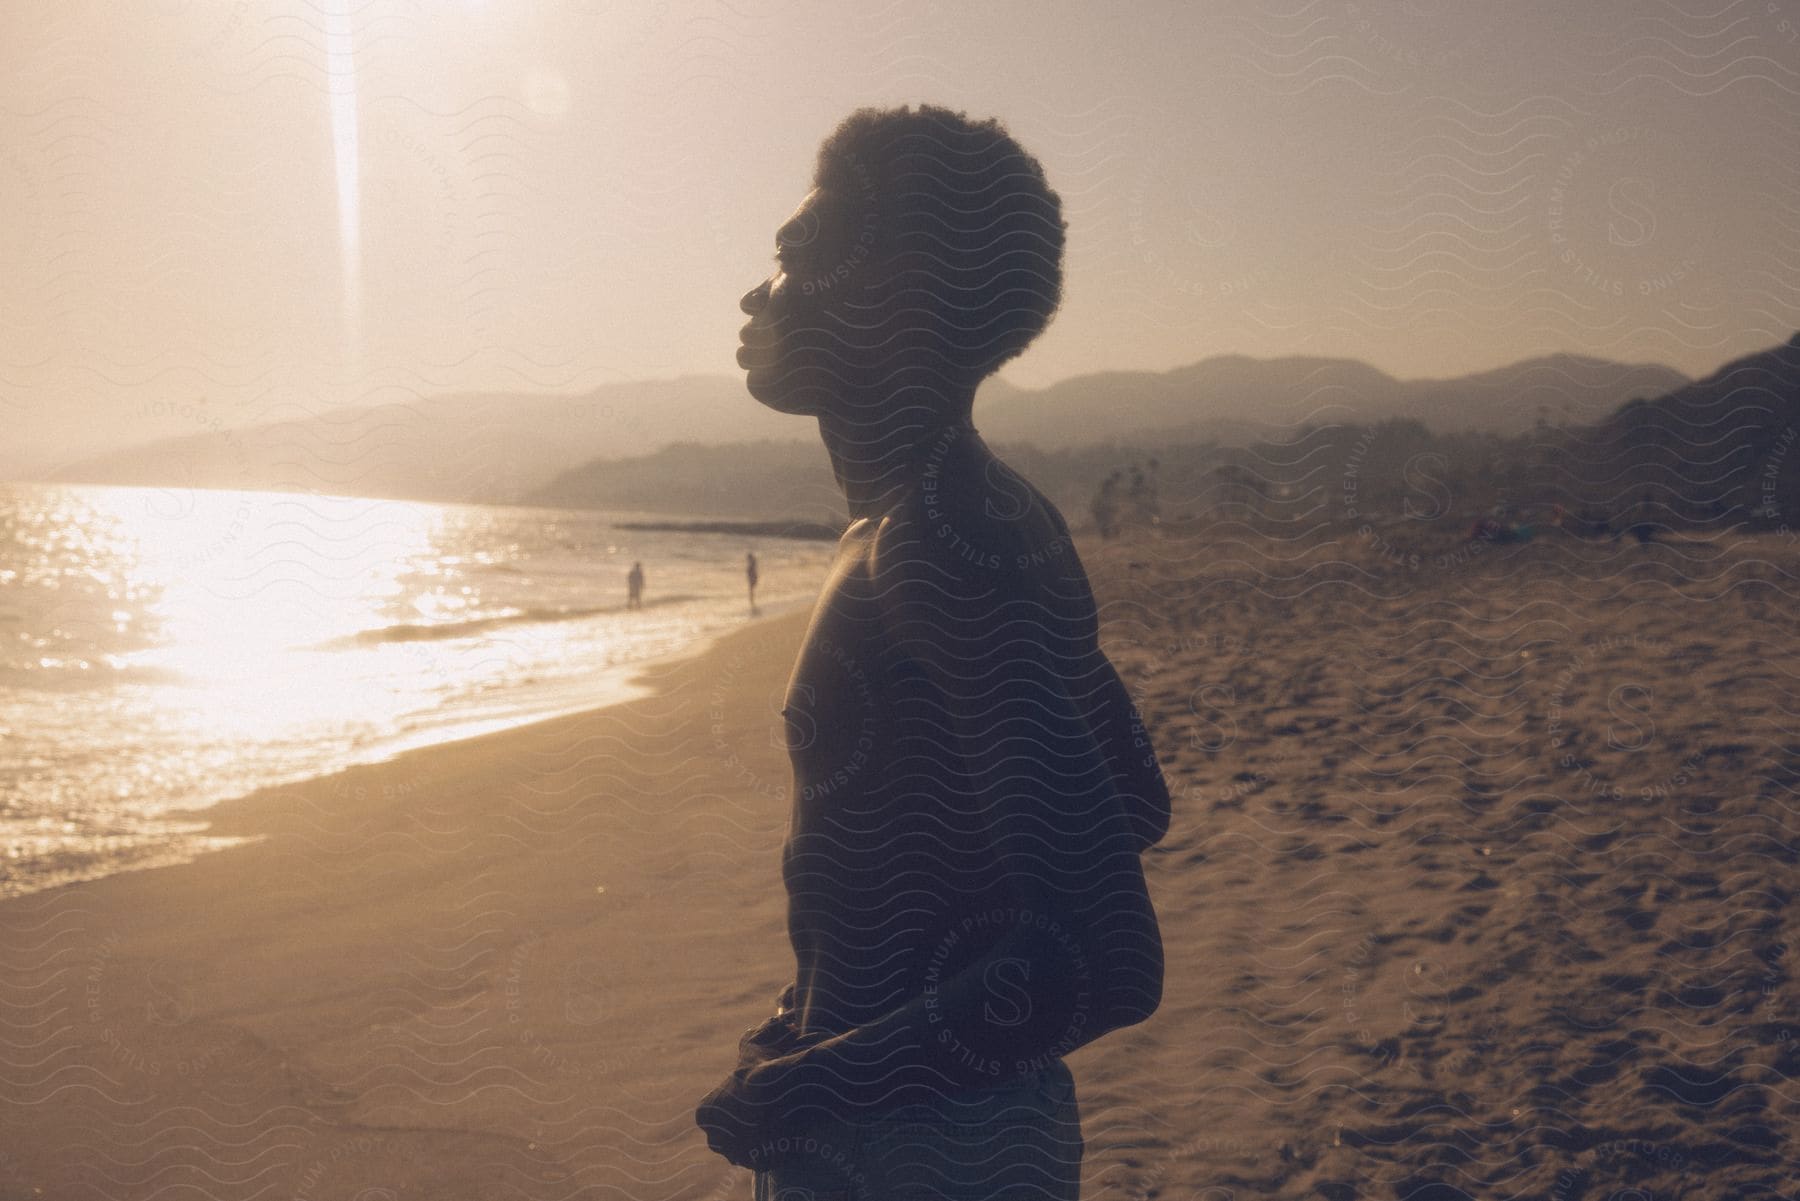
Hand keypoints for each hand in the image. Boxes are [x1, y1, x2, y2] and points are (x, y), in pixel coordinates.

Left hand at [695, 1014, 809, 1167]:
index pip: (720, 1112)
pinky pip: (766, 1157)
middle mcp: (714, 1138)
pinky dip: (775, 1149)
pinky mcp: (757, 1165)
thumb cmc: (762, 1067)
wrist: (780, 1092)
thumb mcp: (752, 1046)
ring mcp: (735, 1154)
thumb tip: (769, 1022)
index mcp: (705, 1113)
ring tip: (782, 1122)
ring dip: (761, 1139)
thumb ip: (752, 1041)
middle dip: (747, 1125)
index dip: (741, 1103)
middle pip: (731, 1133)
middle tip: (771, 1110)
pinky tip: (788, 1135)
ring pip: (748, 1148)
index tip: (759, 1096)